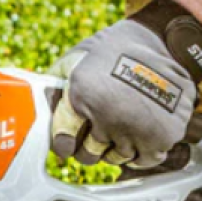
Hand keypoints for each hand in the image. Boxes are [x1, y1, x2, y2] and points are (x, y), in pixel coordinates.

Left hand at [50, 18, 200, 169]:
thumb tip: (38, 105)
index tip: (67, 142)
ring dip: (115, 148)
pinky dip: (140, 153)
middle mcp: (108, 117)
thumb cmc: (116, 48)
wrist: (163, 40)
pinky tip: (137, 134)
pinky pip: (144, 160)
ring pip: (116, 159)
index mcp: (83, 96)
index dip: (64, 144)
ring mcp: (136, 128)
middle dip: (88, 147)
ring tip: (120, 125)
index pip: (64, 144)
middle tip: (96, 131)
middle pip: (88, 155)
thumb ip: (55, 83)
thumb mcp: (76, 57)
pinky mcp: (162, 135)